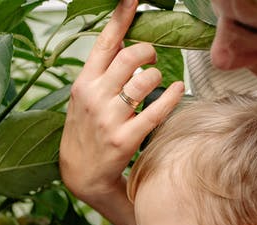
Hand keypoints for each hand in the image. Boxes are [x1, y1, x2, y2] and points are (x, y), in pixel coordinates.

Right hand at [60, 0, 184, 224]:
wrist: (81, 174)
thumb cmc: (86, 130)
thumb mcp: (84, 97)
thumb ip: (102, 68)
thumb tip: (121, 38)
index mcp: (83, 83)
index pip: (104, 43)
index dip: (120, 18)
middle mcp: (93, 98)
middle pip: (128, 57)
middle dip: (147, 51)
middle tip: (152, 56)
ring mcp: (108, 119)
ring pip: (144, 81)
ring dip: (156, 76)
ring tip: (155, 81)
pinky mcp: (125, 139)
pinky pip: (156, 110)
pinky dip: (170, 95)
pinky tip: (175, 89)